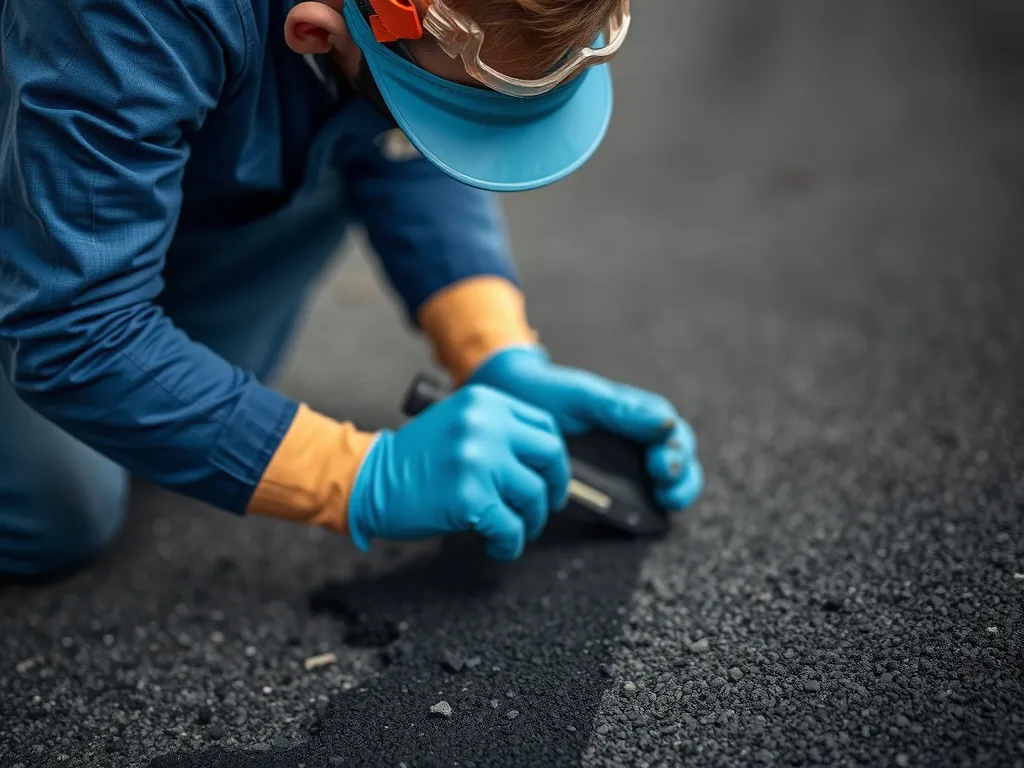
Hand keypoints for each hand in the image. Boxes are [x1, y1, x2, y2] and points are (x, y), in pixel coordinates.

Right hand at [347, 384, 571, 559]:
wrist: (369, 479)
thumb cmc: (412, 459)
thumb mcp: (457, 423)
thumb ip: (496, 430)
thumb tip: (539, 461)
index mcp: (485, 402)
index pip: (545, 426)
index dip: (554, 459)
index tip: (550, 477)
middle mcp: (485, 425)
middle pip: (550, 456)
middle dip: (554, 487)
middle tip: (545, 508)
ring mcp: (478, 460)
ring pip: (534, 495)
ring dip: (530, 521)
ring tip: (513, 530)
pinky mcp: (470, 497)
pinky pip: (510, 528)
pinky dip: (509, 544)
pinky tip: (497, 546)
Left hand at [468, 346, 703, 511]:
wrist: (511, 401)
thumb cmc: (549, 394)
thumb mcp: (584, 397)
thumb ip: (623, 409)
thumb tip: (665, 425)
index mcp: (637, 414)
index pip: (673, 434)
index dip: (676, 451)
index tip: (661, 464)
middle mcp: (637, 438)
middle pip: (679, 459)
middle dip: (682, 477)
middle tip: (668, 489)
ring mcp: (624, 462)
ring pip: (667, 479)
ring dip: (675, 491)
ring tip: (666, 501)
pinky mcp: (608, 483)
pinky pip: (637, 497)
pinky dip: (648, 506)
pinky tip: (647, 513)